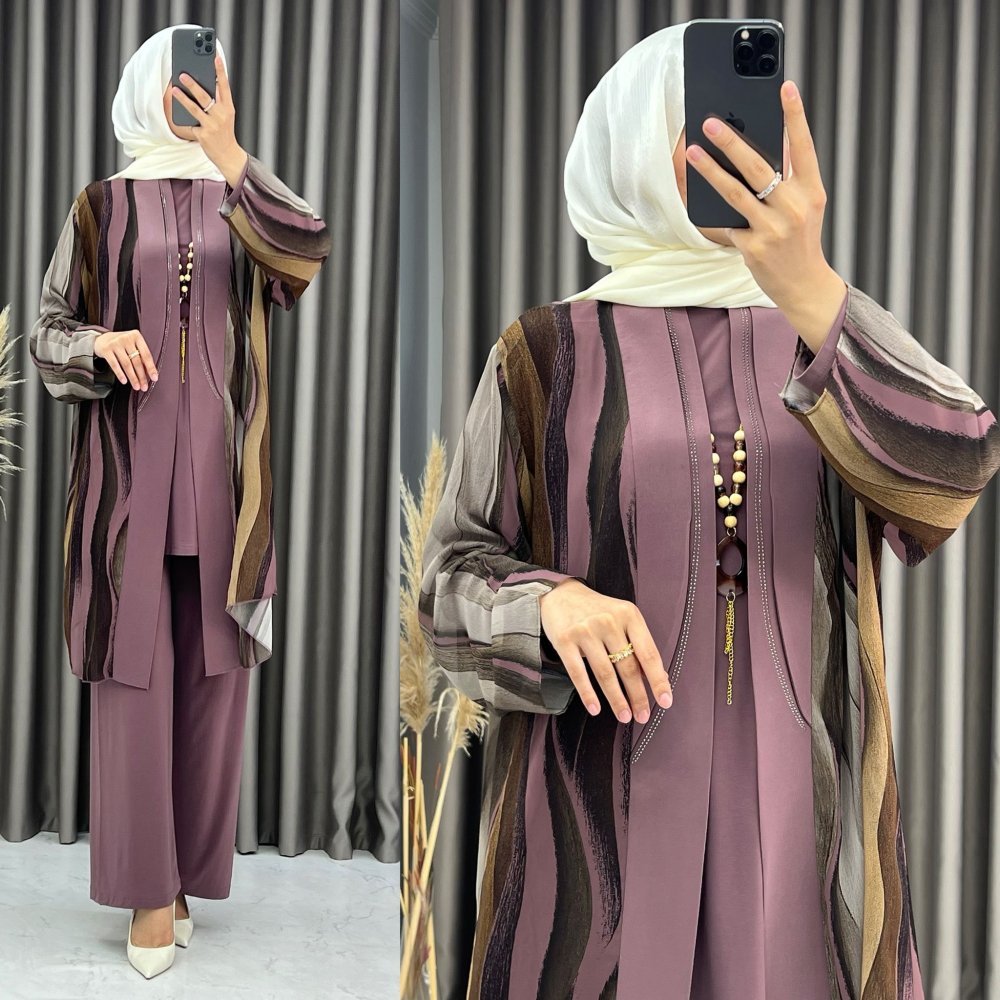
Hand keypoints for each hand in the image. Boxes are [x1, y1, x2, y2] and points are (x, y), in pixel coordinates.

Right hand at [94, 330, 157, 389]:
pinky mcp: (106, 349)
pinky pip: (115, 364)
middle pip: (137, 361)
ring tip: (136, 386)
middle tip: (144, 386)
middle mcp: (126, 338)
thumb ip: (140, 356)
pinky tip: (124, 381)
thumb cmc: (121, 344)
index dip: (151, 368)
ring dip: (133, 377)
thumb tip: (148, 373)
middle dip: (142, 376)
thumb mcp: (132, 345)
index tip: (154, 378)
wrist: (102, 339)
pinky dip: (120, 374)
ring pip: (127, 364)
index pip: (146, 355)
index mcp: (136, 336)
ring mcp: (115, 343)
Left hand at [171, 53, 247, 184]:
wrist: (228, 156)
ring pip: (195, 108)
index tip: (215, 57)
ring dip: (183, 98)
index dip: (220, 71)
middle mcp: (222, 116)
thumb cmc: (224, 133)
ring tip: (174, 89)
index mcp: (228, 108)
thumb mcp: (225, 116)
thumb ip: (217, 102)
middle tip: (182, 74)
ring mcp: (213, 126)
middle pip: (206, 97)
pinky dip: (182, 119)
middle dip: (194, 84)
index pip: (224, 86)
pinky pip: (190, 124)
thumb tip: (200, 86)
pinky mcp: (204, 135)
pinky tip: (173, 112)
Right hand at [539, 578, 672, 722]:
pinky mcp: (565, 640)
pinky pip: (578, 673)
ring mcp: (586, 631)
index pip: (649, 654)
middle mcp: (609, 621)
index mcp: (629, 615)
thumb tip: (657, 677)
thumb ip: (638, 644)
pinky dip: (588, 694)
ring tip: (624, 715)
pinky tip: (595, 708)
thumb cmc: (596, 610)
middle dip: (638, 696)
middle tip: (643, 715)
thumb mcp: (622, 618)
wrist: (561, 594)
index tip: (665, 700)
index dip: (658, 680)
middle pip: (628, 667)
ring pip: (605, 673)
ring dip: (616, 699)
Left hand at [685, 79, 847, 350]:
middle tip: (710, 121)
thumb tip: (760, 146)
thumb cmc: (800, 240)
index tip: (786, 87)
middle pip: (759, 167)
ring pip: (735, 192)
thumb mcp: (806, 206)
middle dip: (733, 142)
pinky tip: (695, 195)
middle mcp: (794, 207)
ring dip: (711, 170)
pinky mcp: (753, 247)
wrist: (804, 285)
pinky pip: (726, 223)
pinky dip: (711, 210)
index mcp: (811, 191)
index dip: (795, 116)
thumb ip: (790, 178)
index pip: (803, 146)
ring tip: (693, 151)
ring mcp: (773, 228)